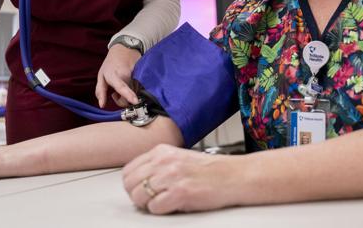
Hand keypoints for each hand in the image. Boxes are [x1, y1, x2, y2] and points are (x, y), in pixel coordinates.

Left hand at [95, 45, 140, 107]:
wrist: (125, 49)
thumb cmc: (111, 64)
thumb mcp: (101, 75)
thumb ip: (100, 91)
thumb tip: (101, 105)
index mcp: (115, 75)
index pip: (122, 86)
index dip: (128, 94)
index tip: (135, 101)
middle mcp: (128, 75)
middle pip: (129, 97)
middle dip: (122, 100)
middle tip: (114, 95)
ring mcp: (137, 75)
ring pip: (136, 93)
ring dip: (128, 95)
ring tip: (121, 87)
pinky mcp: (143, 75)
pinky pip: (140, 88)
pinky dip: (134, 90)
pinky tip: (129, 83)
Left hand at [122, 144, 238, 213]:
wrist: (233, 176)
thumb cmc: (210, 170)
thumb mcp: (178, 157)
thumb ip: (158, 164)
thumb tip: (139, 180)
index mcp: (161, 151)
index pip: (129, 170)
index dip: (132, 184)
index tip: (139, 189)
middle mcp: (164, 162)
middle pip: (130, 184)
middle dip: (137, 195)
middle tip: (148, 199)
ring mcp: (171, 177)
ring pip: (139, 196)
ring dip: (147, 204)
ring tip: (161, 202)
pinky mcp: (180, 193)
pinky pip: (154, 208)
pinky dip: (160, 210)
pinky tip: (171, 205)